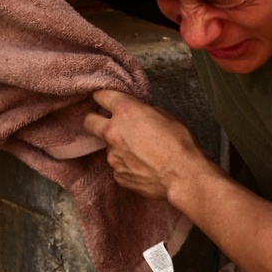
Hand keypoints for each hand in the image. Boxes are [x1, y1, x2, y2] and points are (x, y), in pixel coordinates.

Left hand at [84, 90, 206, 199]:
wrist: (183, 176)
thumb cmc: (180, 144)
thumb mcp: (166, 116)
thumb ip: (144, 112)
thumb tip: (139, 114)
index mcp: (126, 111)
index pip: (101, 95)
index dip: (103, 97)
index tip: (105, 100)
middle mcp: (113, 132)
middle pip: (89, 121)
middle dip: (95, 120)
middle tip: (108, 123)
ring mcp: (113, 156)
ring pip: (108, 147)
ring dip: (119, 147)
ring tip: (142, 153)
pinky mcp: (118, 175)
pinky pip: (118, 166)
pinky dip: (127, 165)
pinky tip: (144, 167)